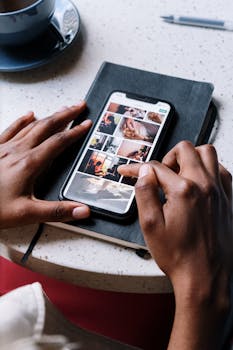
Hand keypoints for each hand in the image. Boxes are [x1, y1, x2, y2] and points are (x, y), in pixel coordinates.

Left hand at [0, 102, 91, 228]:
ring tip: (62, 109)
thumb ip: (56, 211)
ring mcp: (5, 148)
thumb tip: (81, 210)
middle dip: (65, 115)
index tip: (86, 124)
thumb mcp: (27, 214)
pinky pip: (11, 129)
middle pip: (46, 127)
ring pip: (31, 125)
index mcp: (28, 164)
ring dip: (49, 116)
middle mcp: (17, 151)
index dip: (75, 132)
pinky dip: (22, 121)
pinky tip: (28, 114)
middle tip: (79, 106)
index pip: (58, 142)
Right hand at [118, 141, 232, 348]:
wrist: (205, 277)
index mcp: (183, 191)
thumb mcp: (150, 226)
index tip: (128, 171)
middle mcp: (204, 186)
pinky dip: (208, 167)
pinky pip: (222, 170)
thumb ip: (145, 193)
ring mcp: (219, 191)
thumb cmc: (179, 256)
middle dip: (166, 156)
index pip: (156, 167)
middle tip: (158, 173)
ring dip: (190, 156)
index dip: (137, 168)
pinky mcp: (227, 199)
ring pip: (207, 153)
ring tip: (179, 172)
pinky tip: (199, 180)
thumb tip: (144, 172)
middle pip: (184, 149)